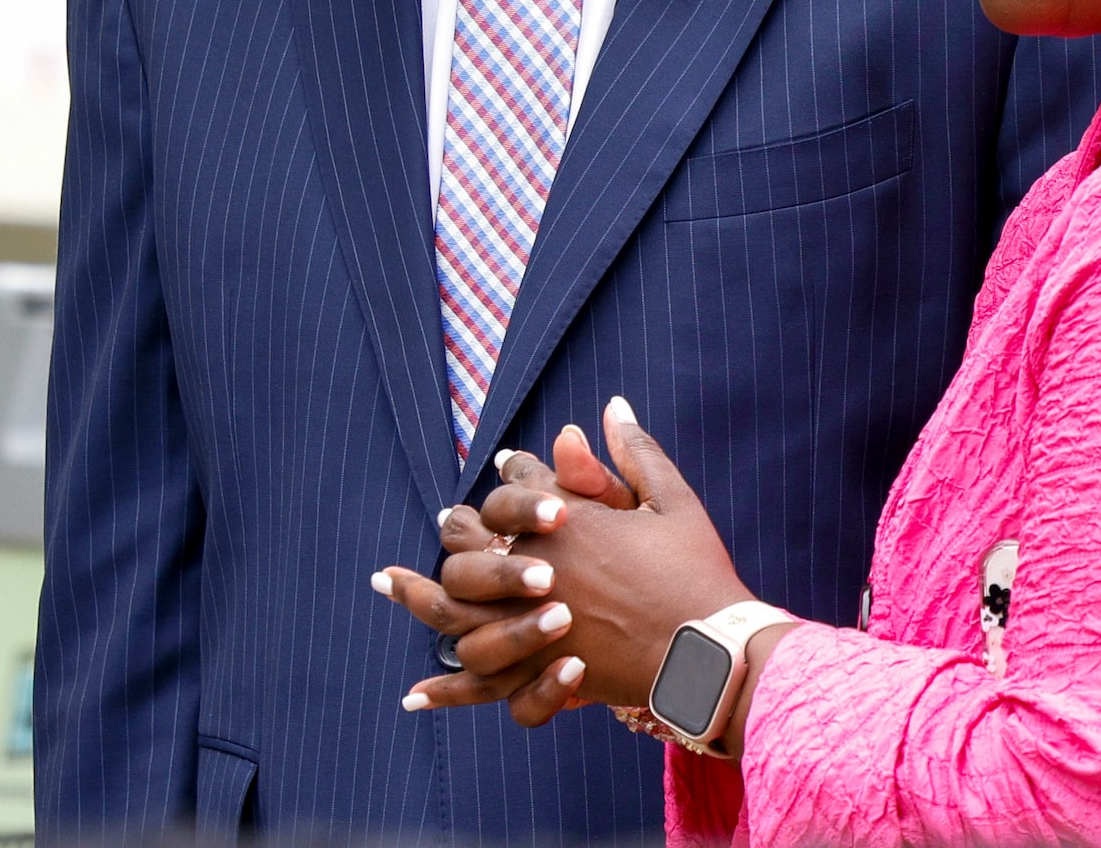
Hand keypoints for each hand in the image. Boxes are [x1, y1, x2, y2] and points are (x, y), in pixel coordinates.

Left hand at [396, 398, 755, 715]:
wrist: (710, 651)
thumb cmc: (695, 572)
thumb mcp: (671, 500)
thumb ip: (635, 453)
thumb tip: (613, 405)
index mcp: (567, 524)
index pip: (520, 486)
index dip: (514, 474)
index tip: (509, 466)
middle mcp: (538, 573)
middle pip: (471, 543)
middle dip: (458, 529)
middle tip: (452, 520)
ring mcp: (534, 628)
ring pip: (460, 610)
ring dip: (421, 597)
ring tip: (390, 584)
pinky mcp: (542, 674)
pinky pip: (483, 682)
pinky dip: (448, 690)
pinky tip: (415, 695)